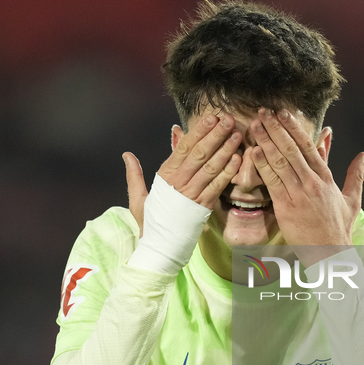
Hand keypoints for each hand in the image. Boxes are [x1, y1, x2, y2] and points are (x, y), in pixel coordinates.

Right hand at [123, 114, 242, 234]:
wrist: (159, 246)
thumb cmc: (150, 221)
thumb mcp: (137, 197)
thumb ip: (135, 174)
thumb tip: (127, 154)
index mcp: (165, 176)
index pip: (183, 148)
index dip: (198, 131)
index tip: (210, 118)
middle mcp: (179, 183)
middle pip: (200, 154)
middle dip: (215, 135)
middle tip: (228, 120)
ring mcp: (192, 195)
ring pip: (211, 168)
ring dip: (225, 149)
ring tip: (237, 135)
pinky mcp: (203, 207)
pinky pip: (217, 186)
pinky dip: (228, 172)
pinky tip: (237, 159)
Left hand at [250, 108, 363, 257]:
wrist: (330, 253)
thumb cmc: (338, 228)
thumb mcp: (351, 198)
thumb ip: (355, 174)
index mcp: (326, 178)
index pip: (308, 146)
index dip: (294, 128)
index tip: (283, 113)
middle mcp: (312, 182)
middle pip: (292, 149)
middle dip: (277, 128)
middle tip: (264, 111)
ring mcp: (298, 194)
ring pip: (280, 161)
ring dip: (267, 141)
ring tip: (256, 125)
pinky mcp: (286, 207)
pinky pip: (272, 181)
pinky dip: (263, 165)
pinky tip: (254, 151)